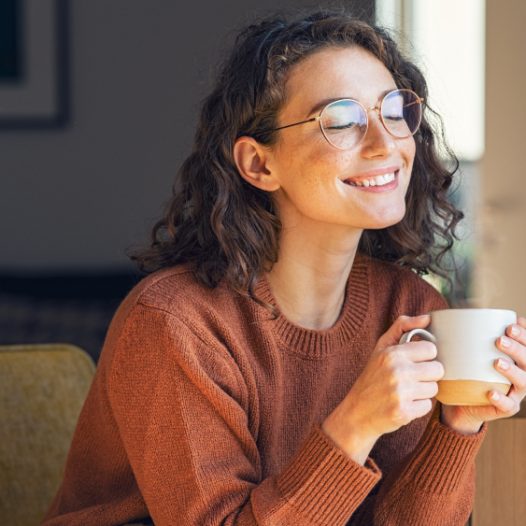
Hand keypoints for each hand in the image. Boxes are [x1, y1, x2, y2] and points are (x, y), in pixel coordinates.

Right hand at [323, 314, 443, 454]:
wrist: (357, 412)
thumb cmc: (372, 377)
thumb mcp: (381, 348)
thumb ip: (402, 327)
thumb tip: (427, 317)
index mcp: (392, 353)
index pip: (431, 349)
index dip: (424, 356)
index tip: (414, 361)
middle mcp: (397, 371)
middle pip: (437, 369)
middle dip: (427, 375)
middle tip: (411, 378)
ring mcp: (400, 393)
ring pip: (434, 388)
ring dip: (423, 391)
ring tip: (406, 392)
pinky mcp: (404, 412)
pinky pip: (428, 406)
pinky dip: (418, 406)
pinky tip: (403, 404)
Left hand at [441, 316, 525, 432]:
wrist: (461, 403)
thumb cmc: (464, 372)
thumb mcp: (463, 352)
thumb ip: (456, 336)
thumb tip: (431, 318)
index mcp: (514, 358)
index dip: (524, 334)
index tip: (512, 324)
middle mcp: (520, 374)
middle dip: (517, 348)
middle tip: (499, 340)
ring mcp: (514, 392)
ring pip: (523, 382)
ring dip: (512, 371)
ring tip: (497, 362)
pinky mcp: (505, 408)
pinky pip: (508, 405)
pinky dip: (501, 399)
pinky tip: (491, 392)